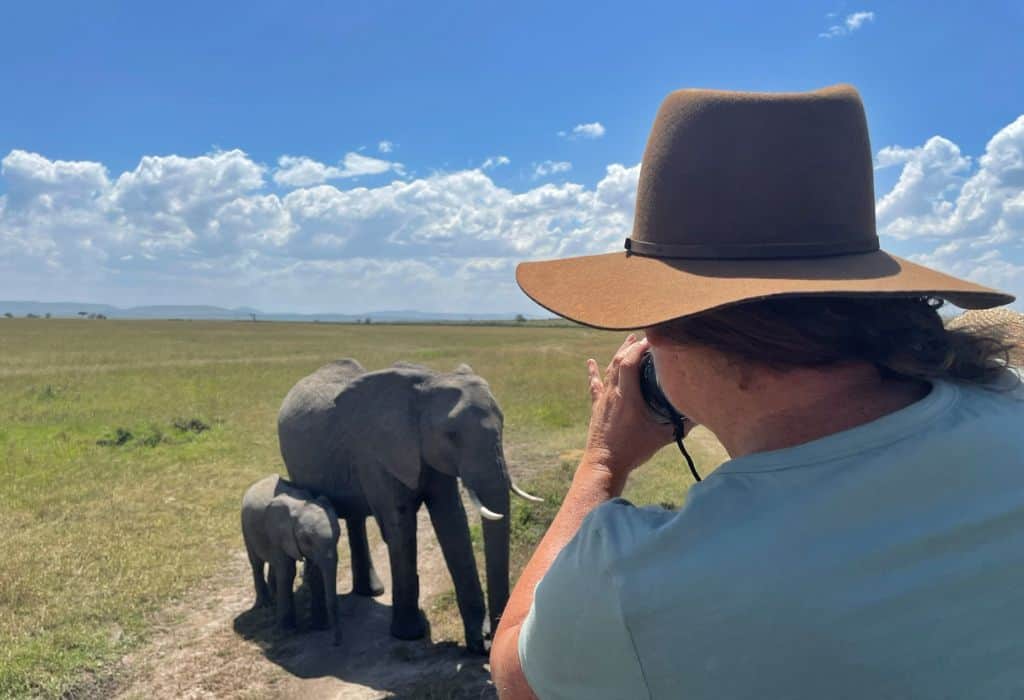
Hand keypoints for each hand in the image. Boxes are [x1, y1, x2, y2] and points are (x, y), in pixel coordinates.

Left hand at [583, 334, 675, 477]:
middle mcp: (613, 394)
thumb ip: (681, 425)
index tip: (653, 340)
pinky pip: (595, 385)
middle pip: (619, 361)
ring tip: (628, 340)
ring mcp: (603, 399)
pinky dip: (594, 372)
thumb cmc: (632, 451)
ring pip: (609, 370)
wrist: (604, 464)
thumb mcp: (661, 437)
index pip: (630, 363)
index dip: (640, 348)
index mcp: (628, 397)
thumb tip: (702, 415)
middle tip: (643, 335)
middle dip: (631, 346)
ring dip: (619, 354)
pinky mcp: (597, 407)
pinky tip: (590, 362)